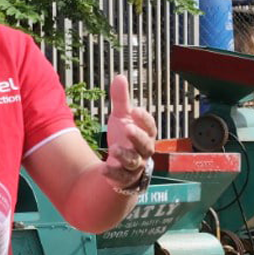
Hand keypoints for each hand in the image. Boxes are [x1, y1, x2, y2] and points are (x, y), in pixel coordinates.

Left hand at [103, 74, 156, 189]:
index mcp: (146, 134)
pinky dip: (113, 174)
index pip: (150, 127)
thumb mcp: (121, 117)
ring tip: (113, 149)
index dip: (145, 119)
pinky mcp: (125, 178)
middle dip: (137, 137)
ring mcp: (136, 166)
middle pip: (146, 145)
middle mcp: (144, 150)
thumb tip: (120, 76)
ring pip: (134, 163)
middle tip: (127, 129)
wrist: (119, 163)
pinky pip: (122, 177)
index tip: (136, 110)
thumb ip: (121, 100)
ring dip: (125, 155)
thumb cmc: (124, 136)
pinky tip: (103, 168)